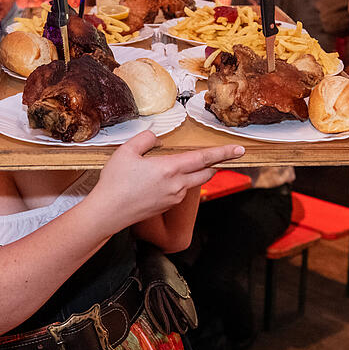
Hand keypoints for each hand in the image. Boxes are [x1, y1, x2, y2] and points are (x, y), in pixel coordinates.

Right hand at [90, 131, 244, 228]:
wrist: (109, 212)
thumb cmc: (116, 182)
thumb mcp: (126, 151)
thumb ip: (145, 139)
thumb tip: (156, 137)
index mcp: (170, 168)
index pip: (204, 158)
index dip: (224, 153)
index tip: (240, 149)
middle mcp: (177, 185)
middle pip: (206, 173)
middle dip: (214, 164)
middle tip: (219, 157)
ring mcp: (173, 198)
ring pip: (193, 183)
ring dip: (193, 173)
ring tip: (177, 165)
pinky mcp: (167, 206)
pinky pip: (180, 192)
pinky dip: (179, 183)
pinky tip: (161, 180)